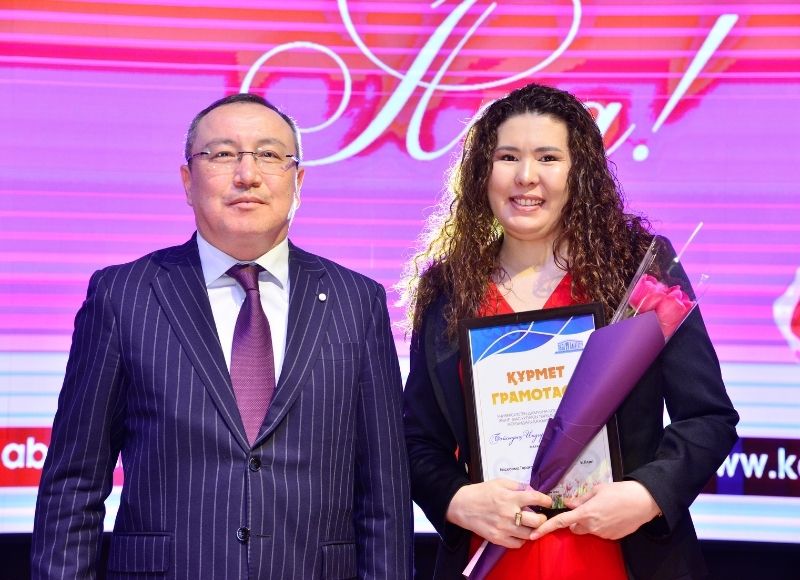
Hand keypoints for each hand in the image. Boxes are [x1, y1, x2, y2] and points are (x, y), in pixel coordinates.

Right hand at [446, 479, 551, 547]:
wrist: (462, 506)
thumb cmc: (482, 492)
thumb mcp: (500, 483)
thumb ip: (517, 486)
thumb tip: (532, 491)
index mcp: (510, 497)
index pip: (535, 498)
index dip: (546, 500)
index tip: (548, 502)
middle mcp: (509, 513)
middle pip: (537, 521)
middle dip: (542, 519)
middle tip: (540, 517)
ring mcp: (504, 528)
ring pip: (529, 534)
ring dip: (533, 530)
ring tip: (530, 526)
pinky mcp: (498, 538)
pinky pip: (518, 544)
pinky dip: (522, 539)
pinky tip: (519, 533)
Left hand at [529, 481, 661, 540]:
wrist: (643, 501)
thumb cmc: (620, 491)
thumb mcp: (597, 490)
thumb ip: (580, 499)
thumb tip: (567, 503)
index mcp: (586, 512)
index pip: (562, 522)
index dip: (546, 528)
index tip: (535, 534)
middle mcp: (592, 526)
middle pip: (574, 528)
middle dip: (575, 521)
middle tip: (585, 508)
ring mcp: (603, 533)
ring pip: (587, 530)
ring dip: (588, 523)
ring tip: (602, 509)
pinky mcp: (612, 537)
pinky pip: (599, 532)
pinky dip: (600, 526)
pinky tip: (611, 516)